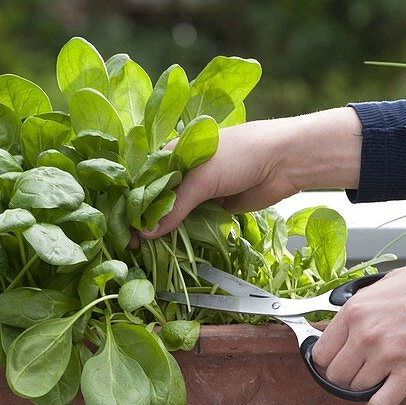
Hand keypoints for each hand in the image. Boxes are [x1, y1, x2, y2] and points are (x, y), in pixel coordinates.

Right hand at [142, 107, 363, 238]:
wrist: (284, 160)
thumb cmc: (240, 155)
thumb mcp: (202, 178)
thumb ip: (174, 206)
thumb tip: (147, 234)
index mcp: (173, 153)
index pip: (143, 181)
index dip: (130, 204)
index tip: (121, 228)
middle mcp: (182, 171)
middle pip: (155, 199)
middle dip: (142, 221)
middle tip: (129, 245)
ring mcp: (199, 189)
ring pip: (172, 213)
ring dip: (161, 230)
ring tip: (144, 251)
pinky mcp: (214, 205)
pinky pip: (192, 222)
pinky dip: (181, 234)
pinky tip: (168, 247)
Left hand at [311, 253, 405, 404]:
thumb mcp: (383, 285)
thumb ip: (359, 306)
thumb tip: (341, 323)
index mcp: (354, 312)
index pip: (320, 353)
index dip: (329, 359)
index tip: (338, 360)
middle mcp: (364, 336)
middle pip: (335, 375)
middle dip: (345, 376)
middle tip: (359, 370)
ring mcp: (386, 357)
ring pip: (355, 390)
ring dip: (364, 387)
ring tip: (379, 376)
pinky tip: (384, 397)